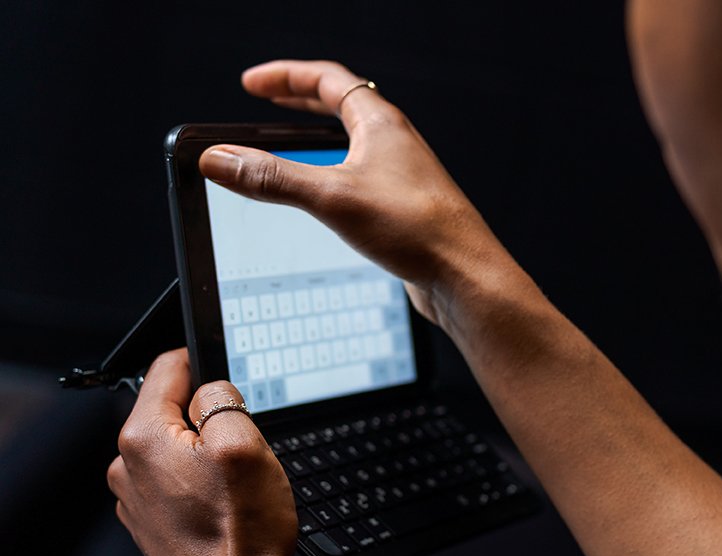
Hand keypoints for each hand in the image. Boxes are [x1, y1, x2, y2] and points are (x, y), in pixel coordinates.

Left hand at [108, 350, 308, 555]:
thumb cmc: (242, 533)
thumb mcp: (245, 443)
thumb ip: (222, 398)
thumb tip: (211, 388)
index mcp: (144, 439)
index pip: (167, 368)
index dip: (203, 359)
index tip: (227, 370)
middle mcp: (129, 468)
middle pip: (172, 410)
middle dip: (210, 417)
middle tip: (244, 445)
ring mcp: (137, 499)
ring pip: (177, 448)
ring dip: (207, 454)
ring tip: (237, 484)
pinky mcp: (152, 522)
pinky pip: (178, 482)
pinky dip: (202, 484)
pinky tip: (226, 506)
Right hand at [198, 59, 521, 326]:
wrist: (466, 276)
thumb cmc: (418, 230)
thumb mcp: (332, 197)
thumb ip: (273, 178)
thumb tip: (219, 158)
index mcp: (381, 124)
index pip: (328, 80)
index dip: (285, 76)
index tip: (250, 83)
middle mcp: (395, 143)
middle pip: (342, 106)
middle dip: (299, 100)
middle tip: (264, 101)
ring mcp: (402, 175)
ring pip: (353, 143)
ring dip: (317, 138)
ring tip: (286, 147)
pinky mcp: (403, 207)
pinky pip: (360, 176)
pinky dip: (332, 175)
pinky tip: (322, 200)